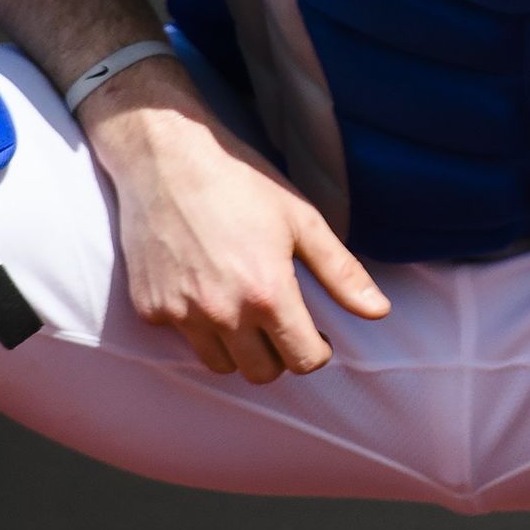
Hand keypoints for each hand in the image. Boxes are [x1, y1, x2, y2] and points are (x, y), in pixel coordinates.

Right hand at [77, 56, 389, 381]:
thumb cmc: (240, 183)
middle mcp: (222, 313)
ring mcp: (181, 314)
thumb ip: (341, 273)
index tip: (314, 332)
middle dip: (280, 353)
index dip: (317, 349)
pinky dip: (199, 326)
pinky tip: (206, 289)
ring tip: (246, 311)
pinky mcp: (151, 309)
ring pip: (222, 365)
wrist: (166, 157)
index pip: (303, 361)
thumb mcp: (302, 220)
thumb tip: (379, 311)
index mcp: (267, 295)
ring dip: (240, 349)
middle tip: (281, 321)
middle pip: (263, 373)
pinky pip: (184, 339)